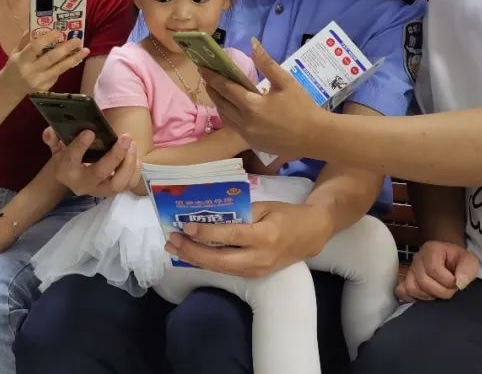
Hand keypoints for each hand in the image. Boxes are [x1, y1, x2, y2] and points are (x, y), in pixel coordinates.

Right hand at [6, 31, 89, 96]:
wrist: (11, 88)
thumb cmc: (14, 66)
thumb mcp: (15, 52)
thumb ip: (25, 40)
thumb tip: (37, 25)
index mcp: (21, 60)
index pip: (35, 47)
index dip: (47, 39)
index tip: (58, 31)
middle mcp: (31, 71)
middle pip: (51, 58)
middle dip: (66, 48)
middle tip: (78, 40)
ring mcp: (40, 81)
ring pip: (60, 69)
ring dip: (74, 59)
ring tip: (85, 50)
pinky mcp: (46, 88)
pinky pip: (58, 74)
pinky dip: (67, 65)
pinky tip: (76, 58)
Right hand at [44, 128, 141, 196]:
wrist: (73, 180)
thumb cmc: (67, 160)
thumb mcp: (57, 149)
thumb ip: (53, 139)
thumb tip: (50, 131)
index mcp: (67, 171)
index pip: (72, 158)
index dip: (80, 145)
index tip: (90, 132)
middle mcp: (83, 184)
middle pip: (100, 173)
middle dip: (115, 155)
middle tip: (125, 137)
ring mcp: (100, 190)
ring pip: (118, 183)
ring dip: (128, 163)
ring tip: (131, 144)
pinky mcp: (114, 191)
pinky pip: (129, 184)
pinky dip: (135, 170)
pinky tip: (134, 154)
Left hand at [165, 200, 330, 277]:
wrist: (310, 235)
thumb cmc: (286, 215)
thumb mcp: (265, 206)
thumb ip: (240, 212)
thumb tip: (210, 215)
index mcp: (265, 236)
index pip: (230, 236)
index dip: (207, 233)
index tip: (186, 226)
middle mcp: (259, 257)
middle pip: (220, 260)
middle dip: (192, 251)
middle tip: (171, 240)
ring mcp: (257, 270)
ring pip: (219, 268)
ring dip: (194, 258)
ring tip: (174, 248)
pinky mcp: (254, 275)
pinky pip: (225, 270)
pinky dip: (206, 262)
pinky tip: (191, 254)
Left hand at [201, 38, 325, 157]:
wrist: (316, 137)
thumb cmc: (302, 106)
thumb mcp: (286, 81)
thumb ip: (267, 63)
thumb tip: (253, 43)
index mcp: (252, 105)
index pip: (226, 88)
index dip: (212, 76)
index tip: (202, 67)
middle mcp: (245, 122)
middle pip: (221, 103)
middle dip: (211, 89)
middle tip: (206, 76)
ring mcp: (248, 135)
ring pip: (225, 116)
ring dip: (218, 102)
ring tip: (214, 90)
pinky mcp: (253, 144)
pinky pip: (234, 127)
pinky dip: (228, 115)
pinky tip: (230, 108)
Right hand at [395, 240, 479, 301]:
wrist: (450, 261)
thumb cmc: (459, 261)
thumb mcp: (470, 261)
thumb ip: (468, 269)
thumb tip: (459, 283)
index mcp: (431, 249)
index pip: (434, 269)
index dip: (448, 281)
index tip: (457, 282)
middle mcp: (417, 259)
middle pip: (423, 281)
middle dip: (441, 291)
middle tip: (450, 289)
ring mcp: (410, 271)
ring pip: (412, 288)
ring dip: (429, 295)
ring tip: (439, 292)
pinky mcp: (405, 282)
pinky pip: (403, 293)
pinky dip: (414, 298)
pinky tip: (427, 296)